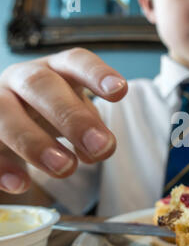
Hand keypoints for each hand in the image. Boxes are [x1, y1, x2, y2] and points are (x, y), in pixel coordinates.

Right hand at [0, 48, 127, 193]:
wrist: (8, 122)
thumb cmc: (52, 113)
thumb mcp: (78, 114)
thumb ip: (93, 128)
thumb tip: (101, 147)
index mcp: (56, 69)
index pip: (75, 61)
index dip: (97, 73)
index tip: (120, 90)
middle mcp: (22, 78)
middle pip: (41, 85)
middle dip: (72, 116)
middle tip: (101, 146)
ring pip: (4, 112)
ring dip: (35, 142)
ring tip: (65, 168)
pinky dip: (1, 167)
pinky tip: (21, 184)